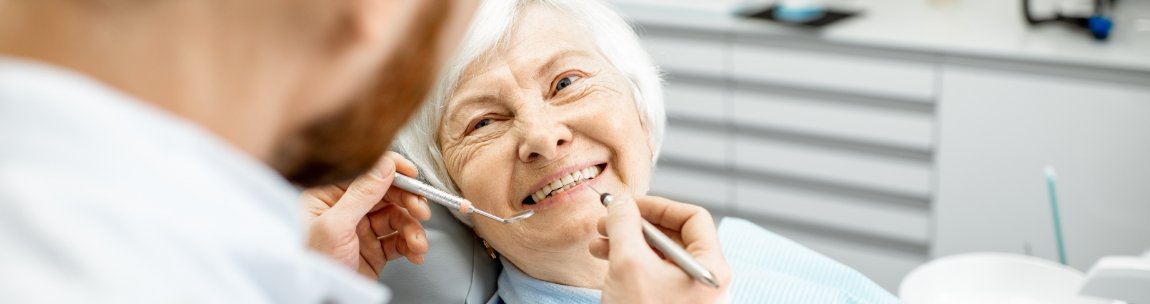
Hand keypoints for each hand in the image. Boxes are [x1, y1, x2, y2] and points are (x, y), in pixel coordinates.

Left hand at [300, 151, 431, 278]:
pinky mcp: (373, 250)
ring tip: (418, 243)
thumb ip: (361, 193)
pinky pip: (398, 240)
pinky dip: (411, 245)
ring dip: (413, 230)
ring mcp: (361, 230)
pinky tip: (415, 252)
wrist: (323, 299)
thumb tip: (384, 165)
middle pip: (387, 195)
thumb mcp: (335, 226)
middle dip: (408, 203)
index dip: (392, 171)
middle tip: (421, 211)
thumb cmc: (314, 266)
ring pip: (397, 218)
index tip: (412, 175)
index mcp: (328, 196)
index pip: (366, 173)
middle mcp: (346, 210)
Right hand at [589, 195, 730, 303]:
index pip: (693, 218)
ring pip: (659, 256)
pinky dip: (630, 263)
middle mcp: (705, 281)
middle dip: (635, 225)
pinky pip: (654, 275)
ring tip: (597, 243)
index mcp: (711, 267)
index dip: (658, 206)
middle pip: (674, 236)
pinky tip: (605, 260)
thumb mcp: (628, 262)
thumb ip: (624, 224)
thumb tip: (620, 202)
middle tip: (606, 221)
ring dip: (626, 243)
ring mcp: (689, 296)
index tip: (628, 204)